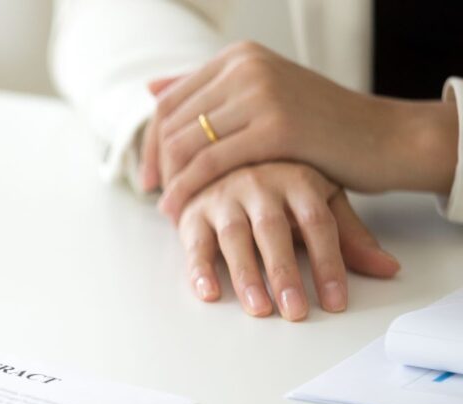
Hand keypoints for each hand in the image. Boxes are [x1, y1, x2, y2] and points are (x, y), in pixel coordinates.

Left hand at [142, 42, 458, 220]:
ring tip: (169, 211)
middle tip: (158, 198)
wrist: (385, 138)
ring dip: (171, 182)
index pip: (171, 101)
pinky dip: (187, 190)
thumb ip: (211, 93)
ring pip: (186, 143)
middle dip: (158, 166)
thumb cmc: (322, 128)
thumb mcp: (263, 99)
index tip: (151, 177)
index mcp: (239, 56)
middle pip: (172, 123)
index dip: (151, 143)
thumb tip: (151, 89)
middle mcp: (246, 66)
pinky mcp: (275, 126)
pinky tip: (179, 213)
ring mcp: (261, 93)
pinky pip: (209, 163)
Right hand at [177, 162, 399, 320]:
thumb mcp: (319, 200)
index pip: (317, 223)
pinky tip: (208, 292)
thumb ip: (349, 236)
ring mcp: (223, 196)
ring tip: (259, 309)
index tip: (335, 301)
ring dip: (246, 275)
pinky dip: (198, 268)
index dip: (328, 263)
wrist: (223, 151)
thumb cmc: (277, 183)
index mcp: (297, 179)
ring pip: (234, 237)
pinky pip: (195, 242)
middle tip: (295, 311)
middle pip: (273, 231)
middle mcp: (258, 184)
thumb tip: (389, 269)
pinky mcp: (193, 212)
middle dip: (284, 273)